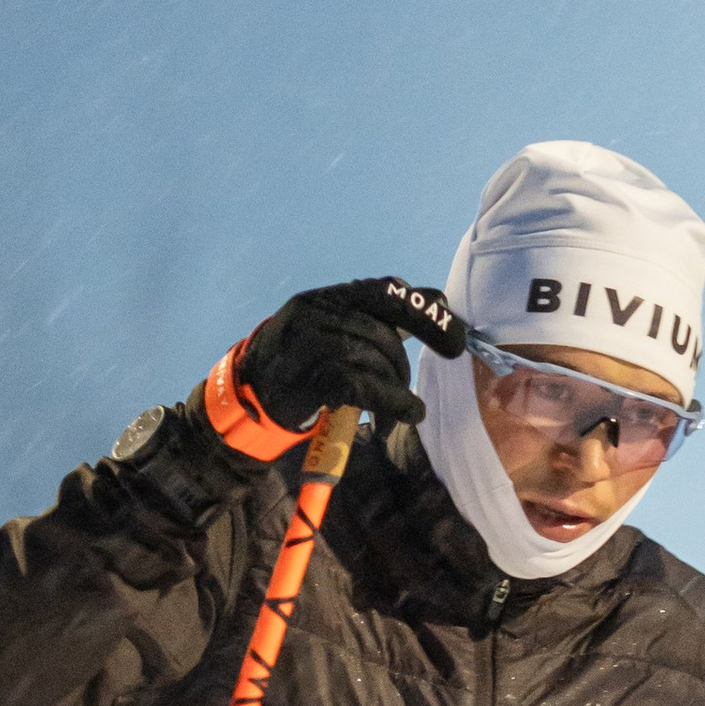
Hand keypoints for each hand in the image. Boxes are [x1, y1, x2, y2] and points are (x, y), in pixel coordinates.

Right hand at [233, 277, 465, 436]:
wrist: (249, 395)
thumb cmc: (304, 363)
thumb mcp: (341, 330)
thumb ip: (388, 315)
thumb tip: (438, 297)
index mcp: (328, 297)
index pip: (386, 292)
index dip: (426, 314)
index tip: (455, 342)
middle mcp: (315, 310)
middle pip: (382, 333)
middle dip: (402, 367)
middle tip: (407, 391)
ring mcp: (306, 342)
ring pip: (373, 360)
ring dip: (396, 389)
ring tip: (399, 410)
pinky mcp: (305, 376)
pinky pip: (363, 384)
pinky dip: (393, 401)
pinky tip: (407, 413)